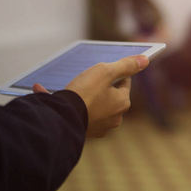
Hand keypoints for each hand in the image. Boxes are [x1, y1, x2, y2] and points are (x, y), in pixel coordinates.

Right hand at [33, 55, 148, 137]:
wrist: (60, 119)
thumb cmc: (84, 93)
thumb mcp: (105, 71)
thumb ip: (125, 65)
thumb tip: (145, 60)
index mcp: (122, 103)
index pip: (124, 82)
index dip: (113, 72)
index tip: (101, 69)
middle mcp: (114, 117)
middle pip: (108, 94)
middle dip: (96, 85)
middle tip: (83, 78)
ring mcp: (99, 126)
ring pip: (91, 104)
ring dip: (78, 95)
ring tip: (64, 86)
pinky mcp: (83, 131)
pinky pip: (76, 113)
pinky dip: (65, 104)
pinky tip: (45, 92)